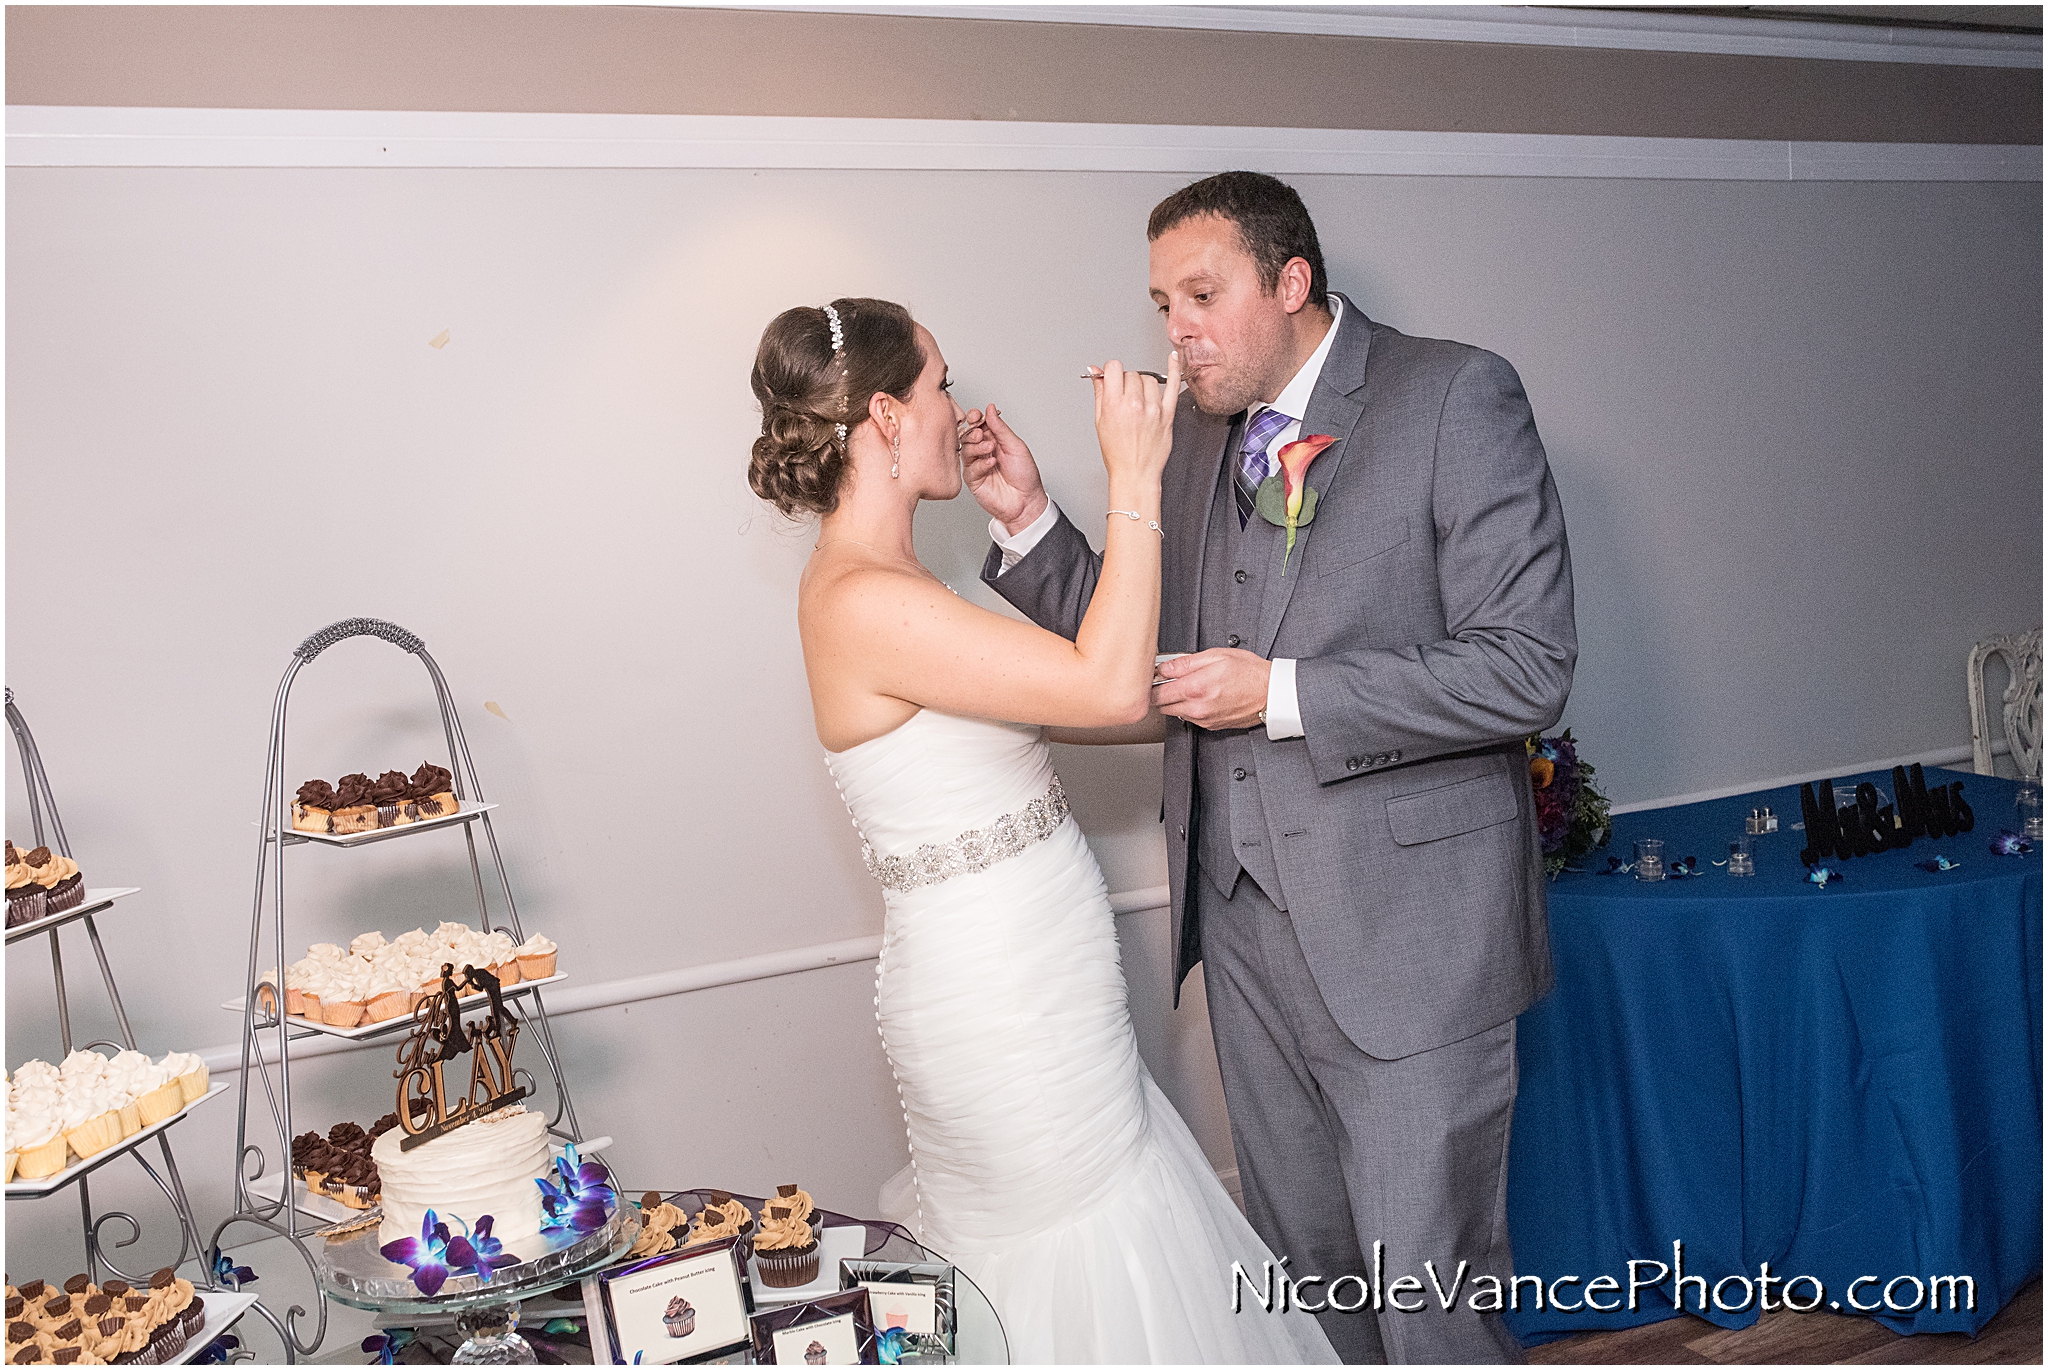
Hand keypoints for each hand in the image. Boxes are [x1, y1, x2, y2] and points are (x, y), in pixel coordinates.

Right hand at [960, 404, 1047, 534]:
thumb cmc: (1025, 475)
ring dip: (976, 446)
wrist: (1026, 501)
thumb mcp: (1015, 446)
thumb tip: (990, 408)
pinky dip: (980, 463)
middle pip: (968, 435)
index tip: (977, 415)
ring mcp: (977, 465)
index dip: (975, 417)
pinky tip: (991, 463)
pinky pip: (969, 468)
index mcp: (994, 439)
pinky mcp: (973, 480)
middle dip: (972, 431)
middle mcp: (984, 451)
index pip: (979, 423)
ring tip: (990, 448)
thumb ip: (1000, 428)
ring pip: (965, 449)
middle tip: (981, 434)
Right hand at [1089, 352, 1179, 491]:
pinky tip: (1173, 358)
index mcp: (1114, 404)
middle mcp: (1134, 404)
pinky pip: (1173, 385)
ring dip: (1143, 384)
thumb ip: (1099, 393)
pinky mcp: (1167, 414)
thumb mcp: (1100, 422)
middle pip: (1131, 373)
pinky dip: (1174, 369)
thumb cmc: (1117, 454)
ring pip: (1149, 378)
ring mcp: (1153, 408)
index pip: (1113, 368)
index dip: (1111, 371)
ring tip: (1139, 399)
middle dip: (1126, 381)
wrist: (1136, 474)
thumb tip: (1095, 373)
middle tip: (1125, 397)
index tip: (1112, 377)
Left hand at [1152, 648, 1270, 730]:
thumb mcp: (1217, 656)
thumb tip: (1164, 667)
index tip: (1154, 675)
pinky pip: (1189, 718)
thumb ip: (1186, 662)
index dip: (1152, 682)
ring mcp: (1203, 719)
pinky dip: (1188, 708)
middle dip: (1160, 692)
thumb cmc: (1250, 672)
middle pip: (1161, 705)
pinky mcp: (1210, 726)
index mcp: (1196, 688)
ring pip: (1173, 713)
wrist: (1272, 693)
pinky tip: (1200, 696)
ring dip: (1174, 701)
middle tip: (1168, 679)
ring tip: (1187, 686)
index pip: (1157, 692)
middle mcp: (1197, 708)